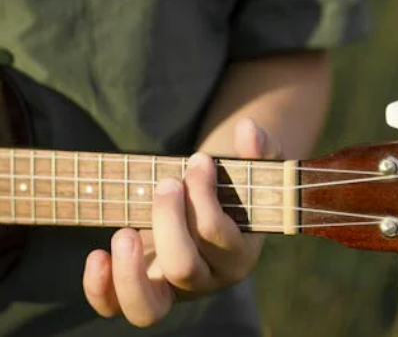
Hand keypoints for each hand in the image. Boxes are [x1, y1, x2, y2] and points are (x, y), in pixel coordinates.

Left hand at [82, 118, 281, 326]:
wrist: (212, 213)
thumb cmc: (234, 190)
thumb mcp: (254, 168)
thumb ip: (258, 149)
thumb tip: (248, 128)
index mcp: (238, 254)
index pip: (218, 235)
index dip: (204, 196)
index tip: (199, 160)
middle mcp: (206, 280)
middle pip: (183, 268)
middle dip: (168, 220)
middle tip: (166, 183)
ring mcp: (171, 290)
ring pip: (148, 309)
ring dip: (129, 272)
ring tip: (123, 233)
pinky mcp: (144, 289)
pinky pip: (117, 307)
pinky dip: (101, 288)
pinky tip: (97, 254)